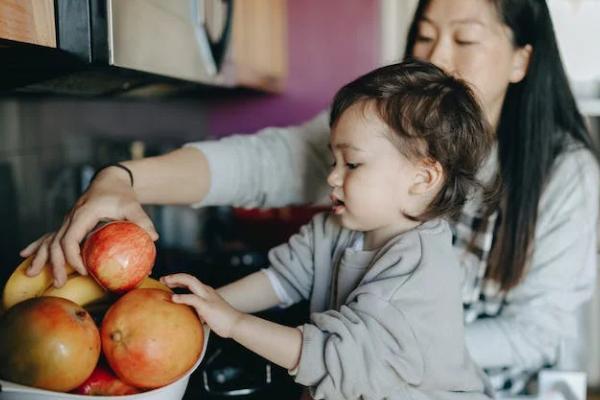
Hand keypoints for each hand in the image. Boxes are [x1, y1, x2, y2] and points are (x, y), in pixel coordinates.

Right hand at [20, 167, 157, 286]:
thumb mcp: (133, 205)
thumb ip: (142, 220)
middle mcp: (72, 217)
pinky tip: (26, 255)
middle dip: (56, 264)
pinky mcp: (69, 224)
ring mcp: (68, 220)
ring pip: (50, 241)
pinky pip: (50, 236)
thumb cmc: (122, 194)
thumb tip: (154, 237)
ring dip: (45, 259)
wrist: (110, 180)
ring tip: (39, 276)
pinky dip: (39, 246)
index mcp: (84, 213)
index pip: (71, 237)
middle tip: (60, 283)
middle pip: (56, 243)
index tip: (83, 270)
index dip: (74, 256)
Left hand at [160, 273, 243, 338]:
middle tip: (162, 279)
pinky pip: (192, 298)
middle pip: (189, 278)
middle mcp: (206, 291)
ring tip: (165, 281)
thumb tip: (188, 320)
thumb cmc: (223, 321)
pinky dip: (182, 297)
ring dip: (176, 279)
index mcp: (207, 292)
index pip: (191, 281)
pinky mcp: (207, 306)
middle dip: (175, 276)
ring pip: (191, 281)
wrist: (236, 324)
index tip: (167, 282)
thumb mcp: (208, 314)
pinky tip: (173, 298)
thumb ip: (199, 313)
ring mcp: (207, 297)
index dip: (178, 280)